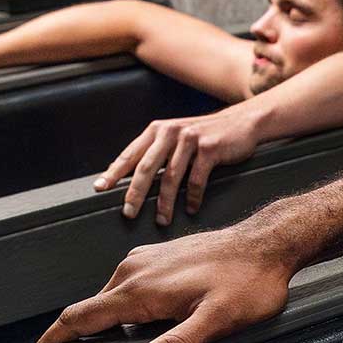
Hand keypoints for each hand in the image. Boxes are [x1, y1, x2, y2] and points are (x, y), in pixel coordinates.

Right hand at [35, 227, 296, 342]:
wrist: (268, 244)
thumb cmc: (248, 282)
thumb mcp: (216, 322)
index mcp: (138, 290)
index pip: (79, 317)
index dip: (55, 340)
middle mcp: (133, 271)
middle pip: (94, 311)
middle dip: (82, 337)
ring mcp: (146, 261)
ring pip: (114, 299)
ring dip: (111, 323)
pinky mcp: (160, 259)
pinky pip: (131, 288)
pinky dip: (129, 309)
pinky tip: (151, 324)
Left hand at [95, 102, 266, 225]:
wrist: (242, 122)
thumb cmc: (205, 136)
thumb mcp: (176, 138)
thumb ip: (156, 152)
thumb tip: (128, 175)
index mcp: (157, 130)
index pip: (130, 154)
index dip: (114, 173)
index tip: (100, 188)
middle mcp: (170, 132)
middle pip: (147, 167)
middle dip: (135, 193)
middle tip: (128, 213)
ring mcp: (190, 139)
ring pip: (171, 177)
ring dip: (165, 202)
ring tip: (162, 220)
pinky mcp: (210, 148)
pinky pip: (197, 179)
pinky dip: (193, 197)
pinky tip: (191, 209)